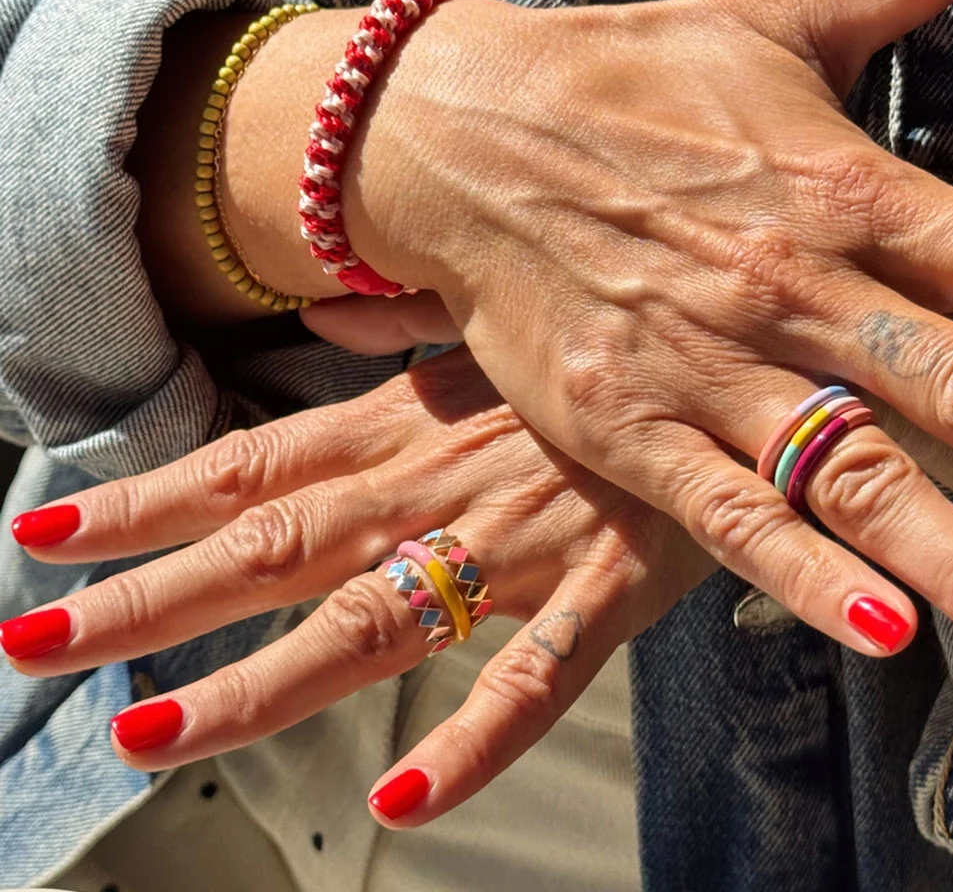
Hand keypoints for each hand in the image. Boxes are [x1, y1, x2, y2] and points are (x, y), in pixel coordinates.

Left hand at [0, 349, 712, 824]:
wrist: (721, 368)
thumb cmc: (592, 360)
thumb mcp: (492, 329)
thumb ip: (403, 330)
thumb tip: (329, 317)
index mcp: (403, 427)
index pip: (250, 467)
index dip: (145, 503)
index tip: (48, 535)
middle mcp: (436, 488)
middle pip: (272, 547)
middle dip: (148, 596)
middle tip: (37, 638)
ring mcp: (514, 545)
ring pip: (368, 621)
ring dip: (254, 680)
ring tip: (148, 729)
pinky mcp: (598, 593)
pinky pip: (531, 677)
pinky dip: (474, 742)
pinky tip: (406, 799)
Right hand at [326, 0, 952, 665]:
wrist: (463, 139)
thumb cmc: (621, 81)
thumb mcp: (776, 20)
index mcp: (846, 188)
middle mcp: (793, 290)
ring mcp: (706, 368)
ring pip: (860, 480)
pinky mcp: (627, 425)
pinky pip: (733, 515)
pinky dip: (810, 579)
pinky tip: (888, 634)